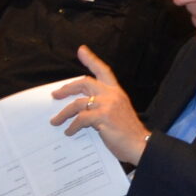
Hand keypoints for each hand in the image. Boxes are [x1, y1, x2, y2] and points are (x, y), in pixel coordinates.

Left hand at [49, 46, 149, 164]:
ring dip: (63, 113)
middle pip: (84, 82)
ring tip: (55, 121)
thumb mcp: (117, 112)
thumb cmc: (127, 132)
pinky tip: (69, 132)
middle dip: (67, 88)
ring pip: (77, 103)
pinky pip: (80, 119)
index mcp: (116, 92)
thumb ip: (103, 104)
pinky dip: (72, 126)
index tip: (81, 50)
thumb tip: (79, 107)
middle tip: (55, 95)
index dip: (92, 59)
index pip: (103, 71)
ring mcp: (108, 105)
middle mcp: (112, 95)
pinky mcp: (103, 117)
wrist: (141, 145)